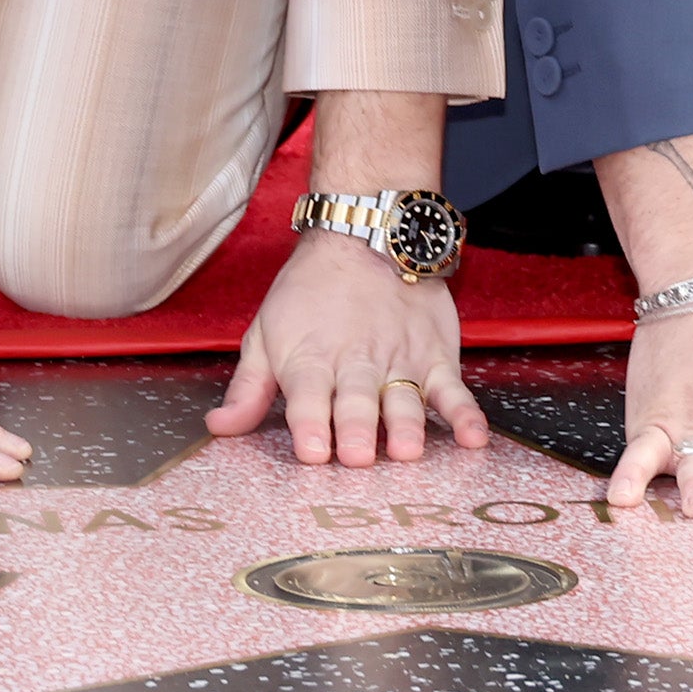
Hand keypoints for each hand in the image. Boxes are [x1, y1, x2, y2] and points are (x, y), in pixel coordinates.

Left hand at [207, 230, 483, 465]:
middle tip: (358, 456)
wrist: (361, 236)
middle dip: (357, 429)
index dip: (309, 423)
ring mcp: (399, 362)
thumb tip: (219, 427)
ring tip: (406, 450)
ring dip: (406, 424)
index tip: (311, 450)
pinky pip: (453, 389)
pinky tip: (473, 438)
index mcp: (310, 361)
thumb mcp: (266, 333)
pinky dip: (465, 414)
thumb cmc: (308, 294)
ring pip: (403, 398)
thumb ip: (248, 387)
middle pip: (356, 401)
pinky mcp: (434, 358)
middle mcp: (355, 364)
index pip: (308, 397)